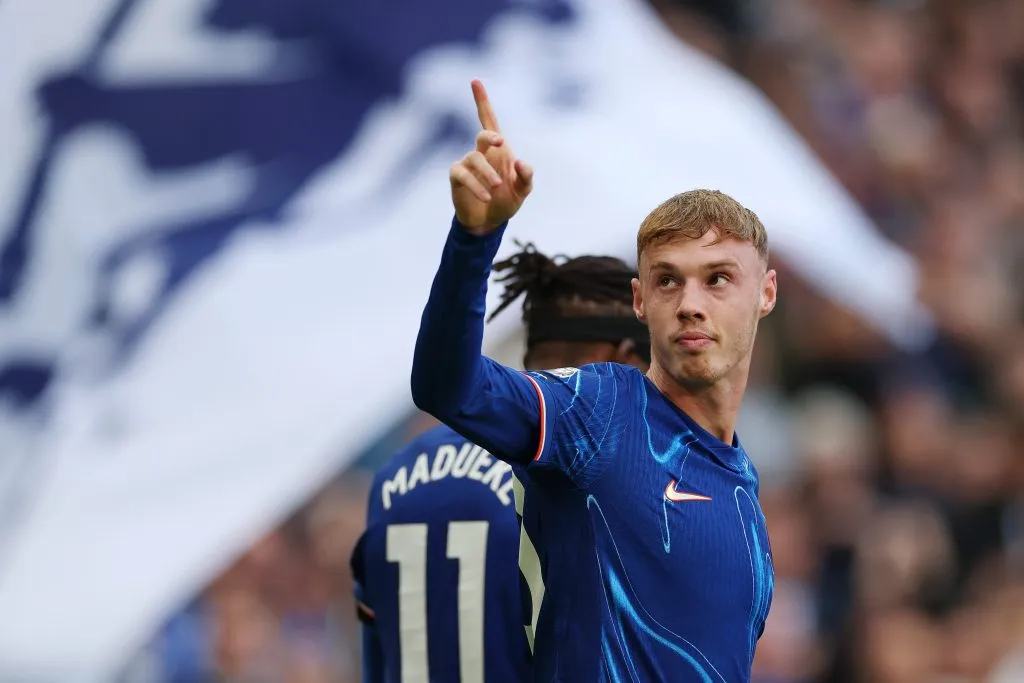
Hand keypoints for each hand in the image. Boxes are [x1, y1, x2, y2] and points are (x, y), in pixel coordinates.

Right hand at [450, 80, 533, 234]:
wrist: (488, 223)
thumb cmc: (506, 201)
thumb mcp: (522, 191)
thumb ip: (526, 177)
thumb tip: (521, 162)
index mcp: (498, 150)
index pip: (489, 120)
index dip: (482, 101)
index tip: (475, 81)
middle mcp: (482, 153)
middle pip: (483, 134)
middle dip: (490, 135)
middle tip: (501, 143)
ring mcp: (467, 164)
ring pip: (475, 157)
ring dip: (488, 173)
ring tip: (497, 187)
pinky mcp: (457, 178)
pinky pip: (463, 174)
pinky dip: (476, 184)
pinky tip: (487, 195)